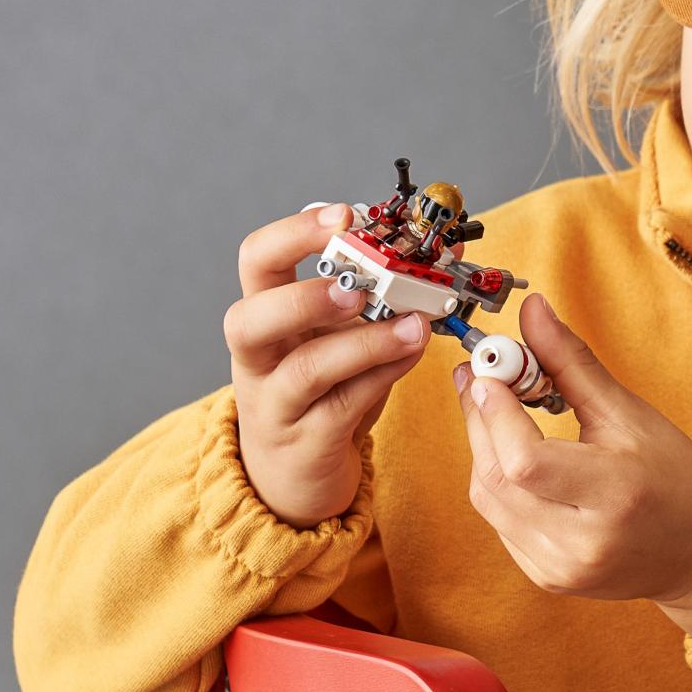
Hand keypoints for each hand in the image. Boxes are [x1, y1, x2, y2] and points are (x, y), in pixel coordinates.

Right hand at [227, 202, 432, 527]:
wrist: (297, 476)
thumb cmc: (322, 394)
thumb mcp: (341, 338)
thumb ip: (378, 300)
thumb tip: (441, 254)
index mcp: (264, 316)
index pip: (257, 261)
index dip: (293, 233)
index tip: (342, 215)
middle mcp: (258, 359)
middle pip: (250, 319)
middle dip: (306, 296)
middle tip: (357, 285)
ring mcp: (276, 404)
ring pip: (307, 368)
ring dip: (365, 341)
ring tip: (412, 325)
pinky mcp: (306, 443)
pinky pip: (342, 407)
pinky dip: (382, 377)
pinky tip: (411, 356)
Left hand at [453, 294, 691, 617]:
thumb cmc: (677, 479)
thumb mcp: (631, 414)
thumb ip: (571, 363)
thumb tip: (532, 312)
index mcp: (614, 495)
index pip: (526, 461)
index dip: (495, 415)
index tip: (488, 374)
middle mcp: (582, 542)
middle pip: (496, 478)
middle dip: (478, 420)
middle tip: (478, 378)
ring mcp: (561, 567)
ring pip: (487, 500)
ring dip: (481, 448)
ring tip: (491, 409)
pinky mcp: (547, 578)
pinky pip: (499, 521)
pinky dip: (497, 481)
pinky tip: (512, 455)